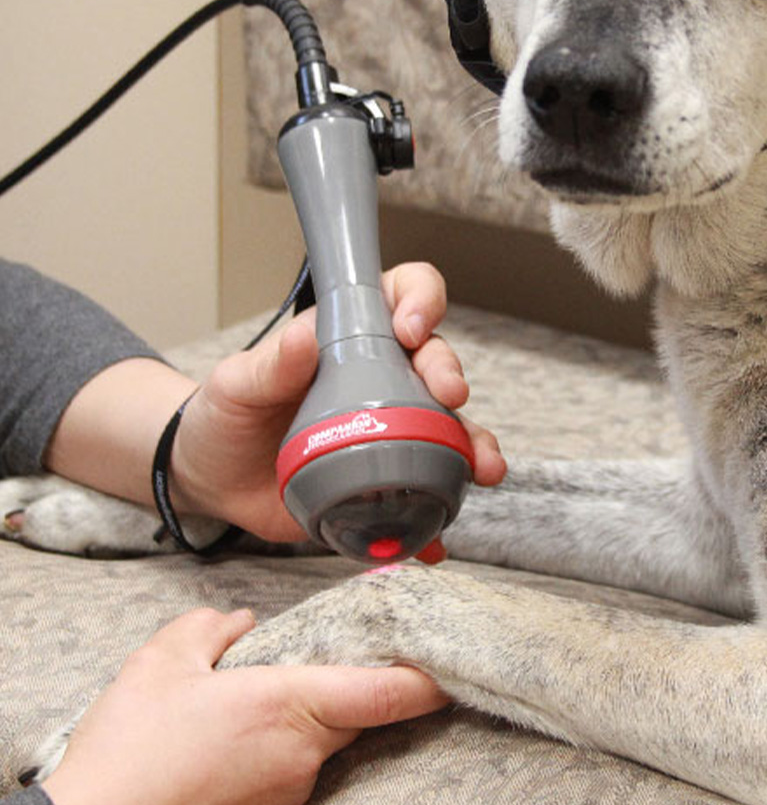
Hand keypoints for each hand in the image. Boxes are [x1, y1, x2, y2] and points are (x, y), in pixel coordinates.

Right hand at [41, 608, 447, 804]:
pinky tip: (223, 751)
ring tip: (234, 717)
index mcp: (292, 706)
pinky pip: (286, 776)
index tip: (454, 663)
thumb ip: (208, 630)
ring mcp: (286, 796)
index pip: (389, 692)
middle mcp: (302, 758)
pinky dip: (270, 756)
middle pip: (354, 714)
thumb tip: (237, 626)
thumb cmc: (127, 754)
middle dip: (347, 688)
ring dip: (297, 726)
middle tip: (313, 666)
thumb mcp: (161, 664)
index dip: (430, 678)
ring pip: (316, 747)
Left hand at [172, 262, 506, 541]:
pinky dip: (437, 520)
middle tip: (451, 396)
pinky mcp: (386, 478)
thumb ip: (270, 363)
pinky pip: (424, 494)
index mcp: (354, 332)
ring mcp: (393, 427)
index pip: (405, 293)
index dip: (420, 299)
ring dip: (475, 445)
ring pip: (450, 427)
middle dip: (453, 373)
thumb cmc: (227, 414)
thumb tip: (304, 337)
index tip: (410, 328)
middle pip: (438, 359)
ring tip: (484, 470)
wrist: (214, 479)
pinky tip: (437, 541)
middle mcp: (386, 374)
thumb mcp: (237, 383)